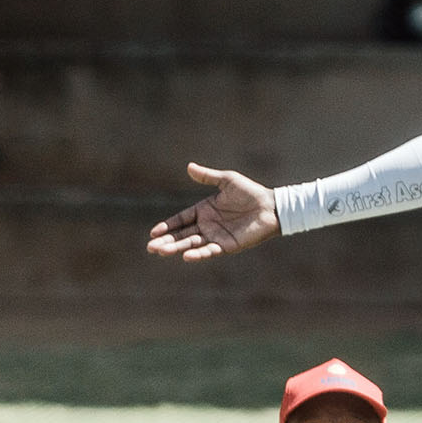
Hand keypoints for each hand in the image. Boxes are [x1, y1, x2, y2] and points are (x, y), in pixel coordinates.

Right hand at [147, 165, 279, 259]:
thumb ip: (207, 177)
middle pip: (181, 235)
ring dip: (177, 248)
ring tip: (161, 251)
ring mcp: (216, 236)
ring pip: (191, 244)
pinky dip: (198, 254)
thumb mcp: (227, 180)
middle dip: (166, 241)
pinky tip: (186, 256)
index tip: (153, 232)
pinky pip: (209, 251)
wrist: (271, 207)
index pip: (180, 220)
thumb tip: (189, 166)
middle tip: (151, 248)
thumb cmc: (250, 192)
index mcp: (204, 210)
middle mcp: (207, 225)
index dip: (167, 226)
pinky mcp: (227, 246)